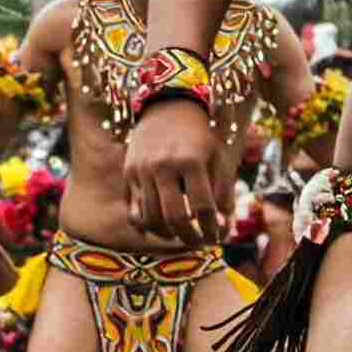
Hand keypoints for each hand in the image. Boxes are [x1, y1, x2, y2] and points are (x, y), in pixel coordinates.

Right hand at [124, 99, 225, 242]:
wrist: (167, 108)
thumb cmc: (199, 138)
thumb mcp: (217, 158)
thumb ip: (223, 193)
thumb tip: (223, 228)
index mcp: (191, 160)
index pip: (203, 207)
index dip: (213, 229)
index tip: (218, 238)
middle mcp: (163, 165)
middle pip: (175, 217)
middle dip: (190, 238)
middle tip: (199, 244)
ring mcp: (142, 170)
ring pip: (151, 218)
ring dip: (169, 235)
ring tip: (182, 236)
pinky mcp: (128, 173)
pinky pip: (134, 211)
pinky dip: (146, 226)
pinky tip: (161, 229)